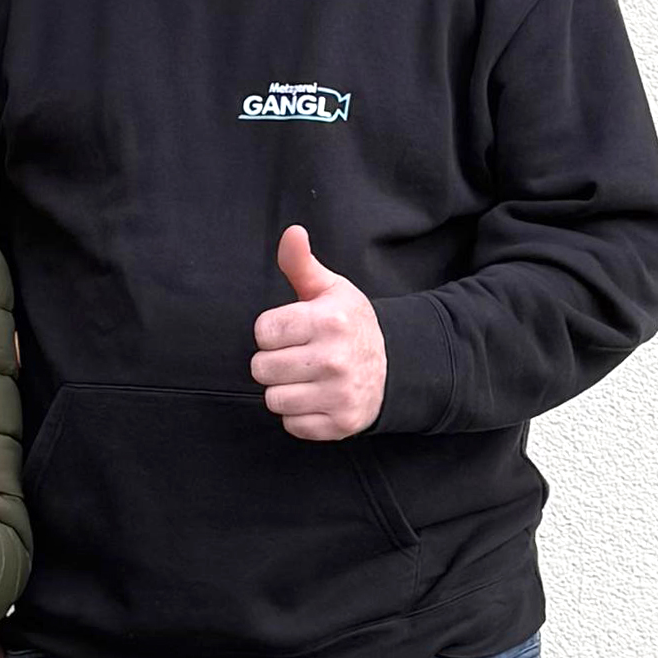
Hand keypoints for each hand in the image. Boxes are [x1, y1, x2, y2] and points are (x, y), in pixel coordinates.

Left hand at [252, 226, 386, 440]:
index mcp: (329, 320)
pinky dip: (299, 415)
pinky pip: (292, 425)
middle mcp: (335, 358)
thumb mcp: (330, 290)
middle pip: (261, 368)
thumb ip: (302, 264)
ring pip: (273, 400)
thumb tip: (292, 233)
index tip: (292, 331)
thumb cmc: (350, 324)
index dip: (272, 331)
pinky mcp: (341, 423)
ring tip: (305, 378)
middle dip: (273, 362)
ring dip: (283, 391)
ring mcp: (339, 394)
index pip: (263, 331)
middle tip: (297, 356)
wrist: (396, 367)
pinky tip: (317, 398)